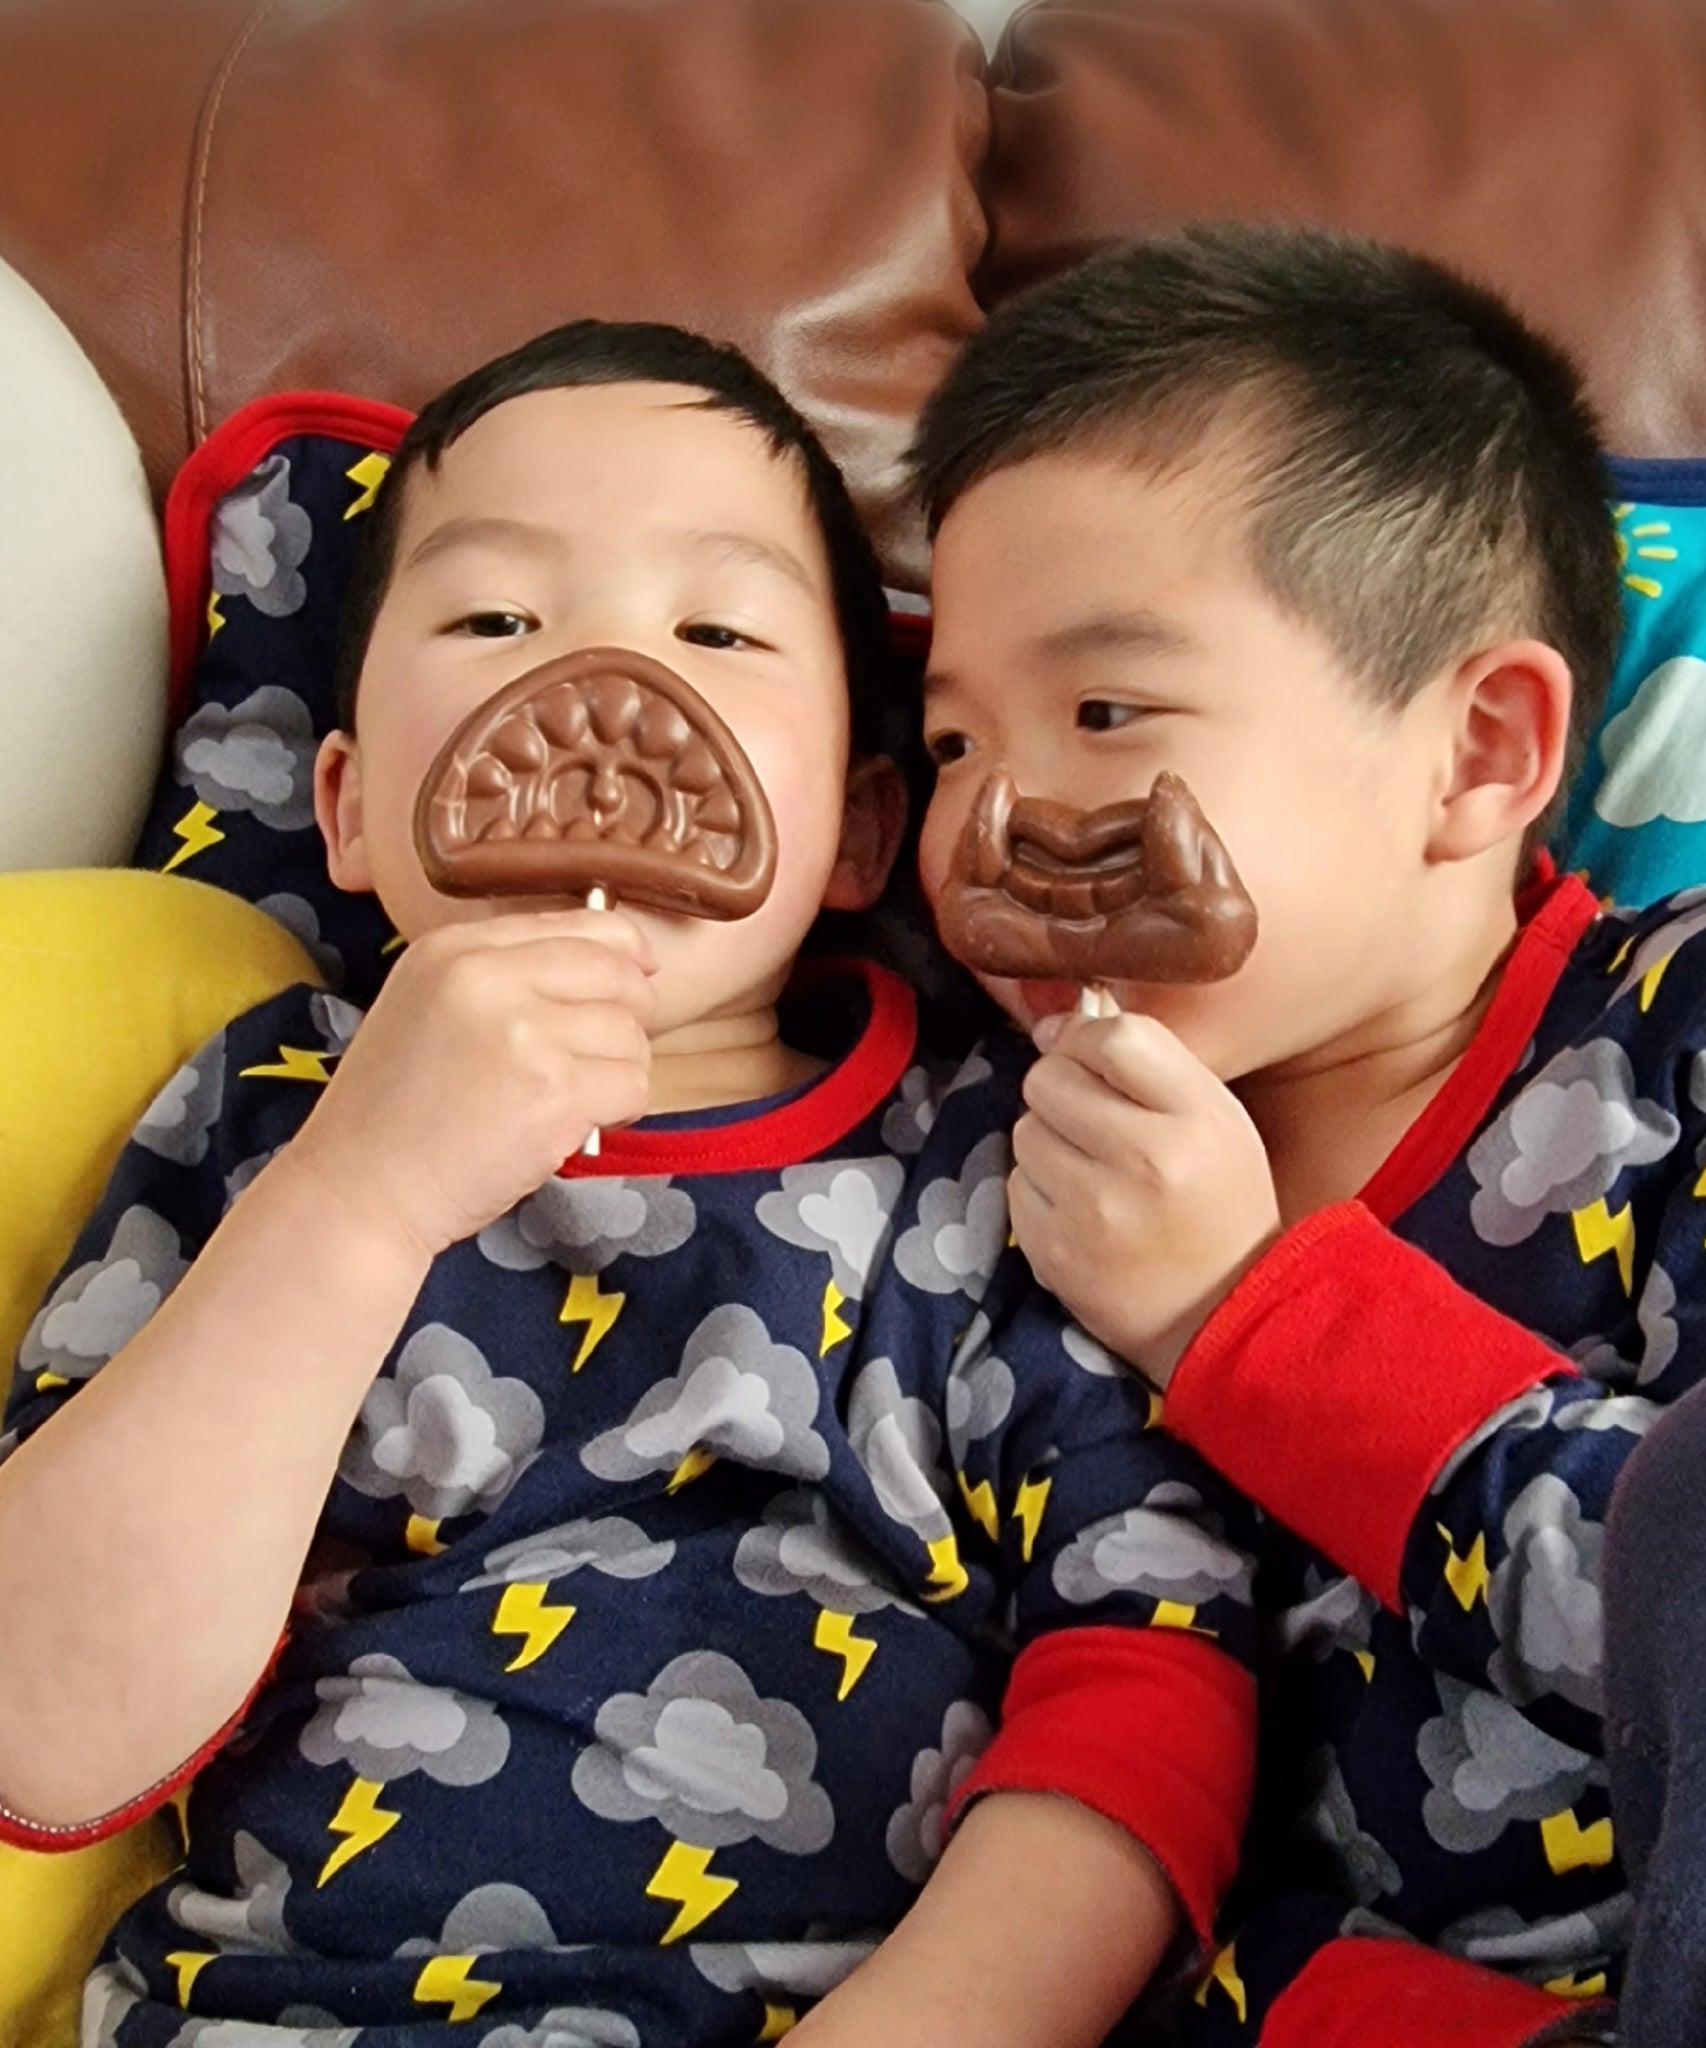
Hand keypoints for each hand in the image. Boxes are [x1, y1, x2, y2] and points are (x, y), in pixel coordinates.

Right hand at [287, 909, 655, 1258]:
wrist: (358, 1189)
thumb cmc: (397, 1113)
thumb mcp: (429, 1006)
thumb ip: (504, 975)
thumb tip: (623, 960)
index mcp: (454, 948)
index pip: (581, 923)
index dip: (624, 952)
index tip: (639, 976)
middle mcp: (487, 977)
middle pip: (617, 975)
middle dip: (626, 1019)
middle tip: (591, 1061)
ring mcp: (522, 1033)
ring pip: (631, 1034)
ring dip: (617, 1073)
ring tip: (566, 1101)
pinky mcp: (552, 1092)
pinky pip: (632, 1085)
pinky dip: (617, 1111)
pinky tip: (573, 1126)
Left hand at [1010, 1009, 1280, 1387]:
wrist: (1224, 1317)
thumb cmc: (1219, 1204)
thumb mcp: (1217, 1119)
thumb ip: (1146, 1062)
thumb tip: (1053, 1025)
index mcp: (1198, 1118)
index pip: (1115, 1036)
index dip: (1088, 1038)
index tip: (1091, 1056)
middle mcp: (1146, 1160)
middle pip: (1049, 1077)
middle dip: (1062, 1090)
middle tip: (1095, 1122)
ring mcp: (1094, 1211)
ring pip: (1024, 1129)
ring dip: (1048, 1141)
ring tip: (1093, 1171)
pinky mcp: (1054, 1252)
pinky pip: (1016, 1185)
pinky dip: (1040, 1191)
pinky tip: (1080, 1211)